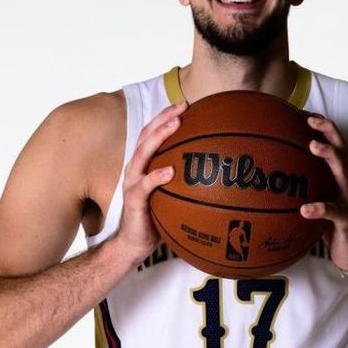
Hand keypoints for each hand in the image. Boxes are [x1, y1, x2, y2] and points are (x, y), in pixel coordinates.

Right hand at [112, 100, 187, 262]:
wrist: (134, 243)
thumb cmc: (155, 217)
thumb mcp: (171, 193)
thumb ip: (183, 179)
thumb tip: (214, 170)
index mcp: (143, 164)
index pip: (152, 133)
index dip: (165, 116)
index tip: (186, 105)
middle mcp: (135, 168)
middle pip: (147, 135)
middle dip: (164, 118)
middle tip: (183, 107)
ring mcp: (132, 183)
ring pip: (143, 153)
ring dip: (159, 137)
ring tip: (175, 125)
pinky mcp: (133, 200)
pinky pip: (144, 186)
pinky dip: (156, 176)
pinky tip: (170, 171)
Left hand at [301, 114, 347, 271]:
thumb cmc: (332, 226)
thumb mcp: (318, 201)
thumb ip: (304, 187)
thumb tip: (273, 177)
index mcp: (339, 177)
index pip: (333, 145)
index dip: (322, 127)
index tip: (305, 111)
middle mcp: (347, 183)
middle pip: (340, 150)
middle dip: (328, 131)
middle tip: (311, 119)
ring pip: (342, 172)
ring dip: (328, 156)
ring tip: (313, 145)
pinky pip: (333, 211)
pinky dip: (319, 208)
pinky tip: (305, 208)